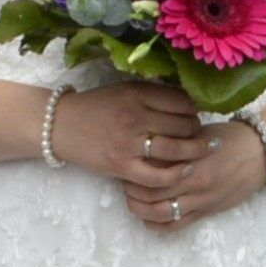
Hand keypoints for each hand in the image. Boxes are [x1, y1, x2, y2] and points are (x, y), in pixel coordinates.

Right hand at [56, 81, 212, 199]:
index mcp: (136, 93)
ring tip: (204, 150)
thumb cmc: (97, 106)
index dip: (196, 109)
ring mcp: (128, 144)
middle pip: (183, 125)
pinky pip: (157, 176)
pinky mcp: (121, 166)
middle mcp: (134, 117)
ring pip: (175, 149)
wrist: (61, 125)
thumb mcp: (125, 90)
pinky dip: (176, 175)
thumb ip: (154, 94)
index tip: (196, 113)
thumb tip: (191, 101)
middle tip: (200, 133)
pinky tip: (186, 170)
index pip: (183, 101)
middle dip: (197, 130)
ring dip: (196, 151)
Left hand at [132, 114, 265, 231]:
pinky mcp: (206, 213)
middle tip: (124, 179)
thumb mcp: (201, 134)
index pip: (152, 167)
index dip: (135, 165)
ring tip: (132, 199)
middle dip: (131, 187)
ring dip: (140, 208)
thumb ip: (176, 142)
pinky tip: (148, 218)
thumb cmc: (230, 138)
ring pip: (159, 213)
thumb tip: (148, 143)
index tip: (127, 159)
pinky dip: (157, 225)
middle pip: (150, 192)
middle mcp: (194, 183)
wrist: (261, 156)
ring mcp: (200, 201)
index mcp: (191, 159)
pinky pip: (176, 226)